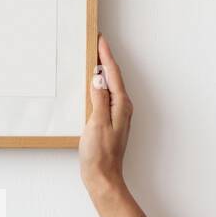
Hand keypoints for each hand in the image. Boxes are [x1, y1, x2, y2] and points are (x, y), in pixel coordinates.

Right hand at [79, 34, 132, 196]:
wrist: (102, 177)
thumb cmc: (99, 154)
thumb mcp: (96, 122)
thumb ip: (98, 98)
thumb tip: (98, 77)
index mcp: (120, 105)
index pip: (113, 73)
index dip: (105, 55)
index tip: (100, 39)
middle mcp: (122, 108)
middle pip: (114, 76)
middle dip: (105, 59)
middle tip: (96, 43)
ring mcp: (117, 115)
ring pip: (110, 86)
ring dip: (103, 71)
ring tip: (95, 58)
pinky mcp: (110, 122)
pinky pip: (106, 96)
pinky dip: (100, 86)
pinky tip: (93, 85)